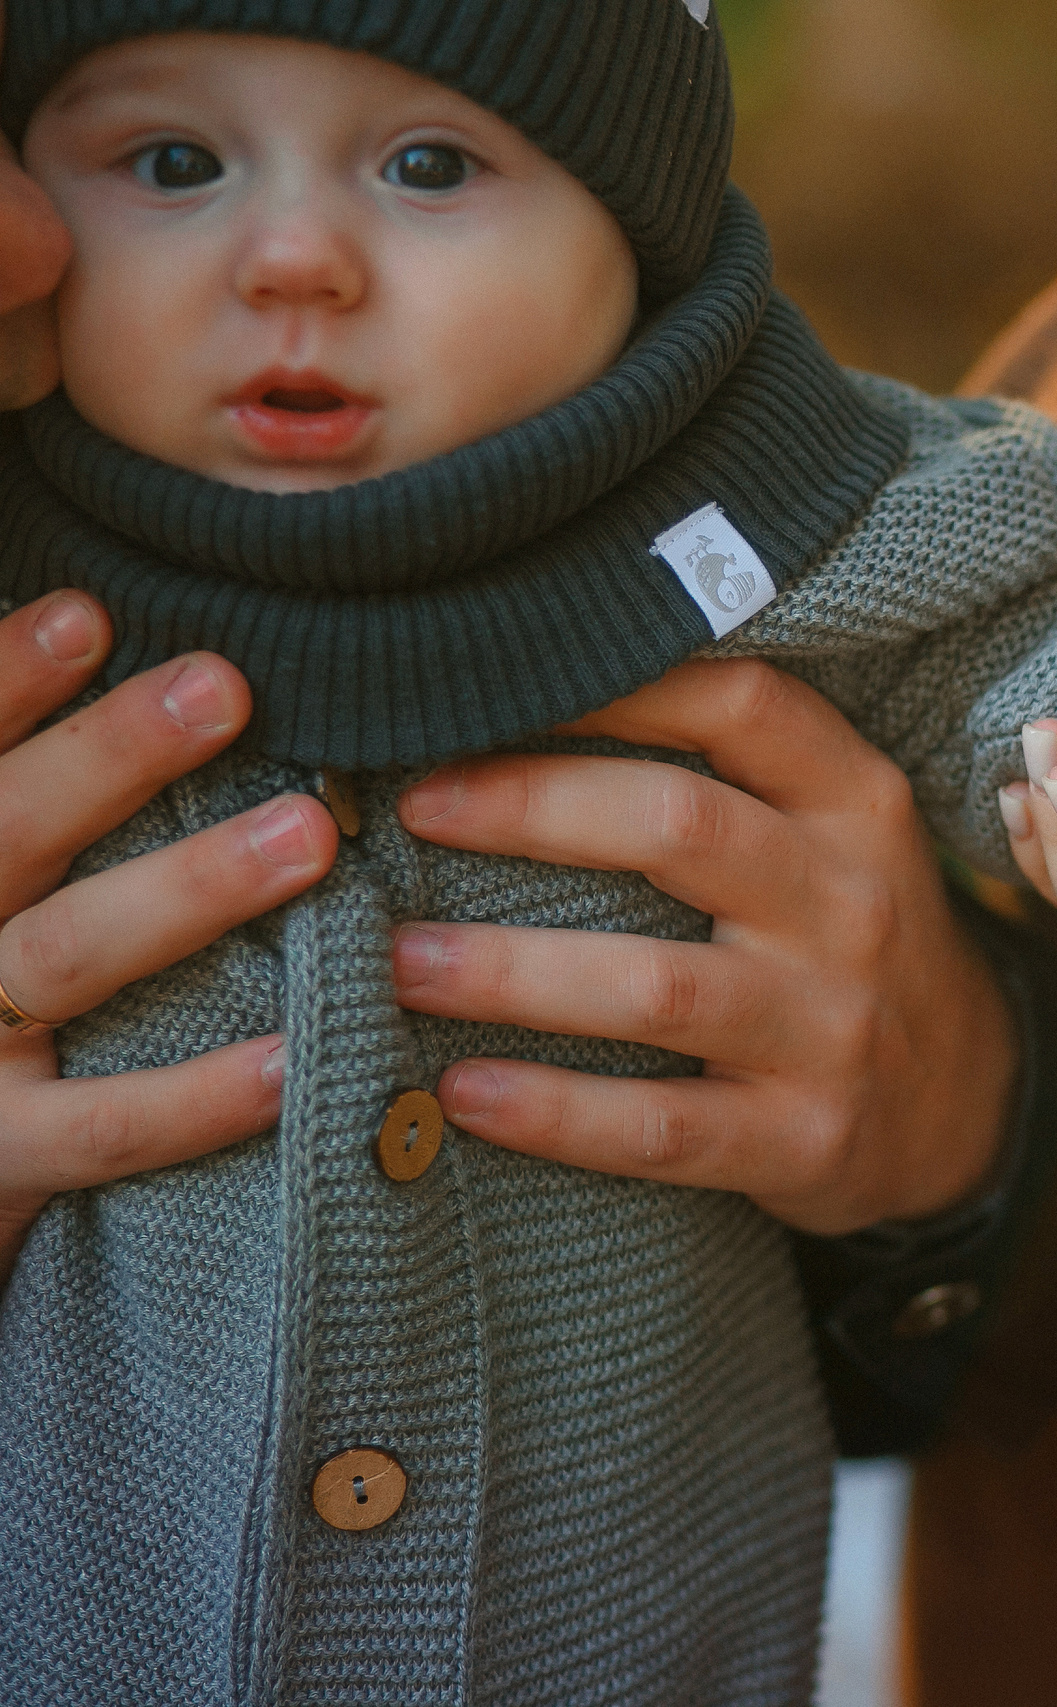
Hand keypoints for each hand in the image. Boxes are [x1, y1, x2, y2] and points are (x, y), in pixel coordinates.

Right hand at [0, 593, 340, 1278]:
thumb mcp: (6, 880)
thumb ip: (51, 805)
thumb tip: (115, 644)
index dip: (2, 677)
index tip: (91, 612)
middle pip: (4, 831)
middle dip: (109, 757)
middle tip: (226, 687)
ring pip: (65, 956)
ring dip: (187, 890)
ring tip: (310, 834)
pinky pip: (104, 1127)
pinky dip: (198, 1095)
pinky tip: (296, 1056)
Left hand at [389, 659, 1017, 1236]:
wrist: (964, 1104)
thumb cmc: (848, 940)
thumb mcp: (837, 833)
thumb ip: (730, 768)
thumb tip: (524, 698)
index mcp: (857, 806)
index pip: (741, 704)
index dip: (614, 684)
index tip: (493, 685)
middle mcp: (852, 905)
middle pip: (680, 826)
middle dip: (529, 808)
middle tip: (411, 810)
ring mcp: (832, 1027)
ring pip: (656, 986)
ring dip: (510, 971)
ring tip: (399, 962)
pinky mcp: (804, 1138)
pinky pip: (660, 1126)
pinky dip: (552, 1112)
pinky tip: (462, 1093)